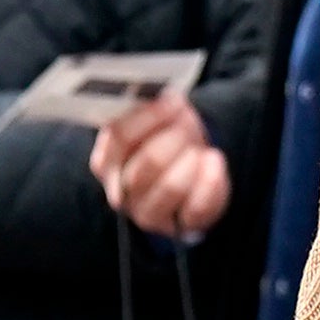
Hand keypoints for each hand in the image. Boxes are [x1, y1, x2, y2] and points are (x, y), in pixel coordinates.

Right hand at [92, 94, 232, 239]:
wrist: (188, 174)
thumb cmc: (166, 140)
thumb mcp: (154, 120)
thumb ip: (149, 107)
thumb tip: (163, 93)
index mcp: (106, 162)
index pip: (119, 138)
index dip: (148, 117)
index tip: (172, 101)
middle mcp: (122, 192)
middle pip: (146, 164)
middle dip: (174, 137)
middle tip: (189, 122)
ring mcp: (148, 213)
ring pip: (170, 187)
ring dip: (191, 159)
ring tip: (200, 146)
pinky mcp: (179, 226)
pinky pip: (197, 207)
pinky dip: (212, 180)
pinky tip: (213, 161)